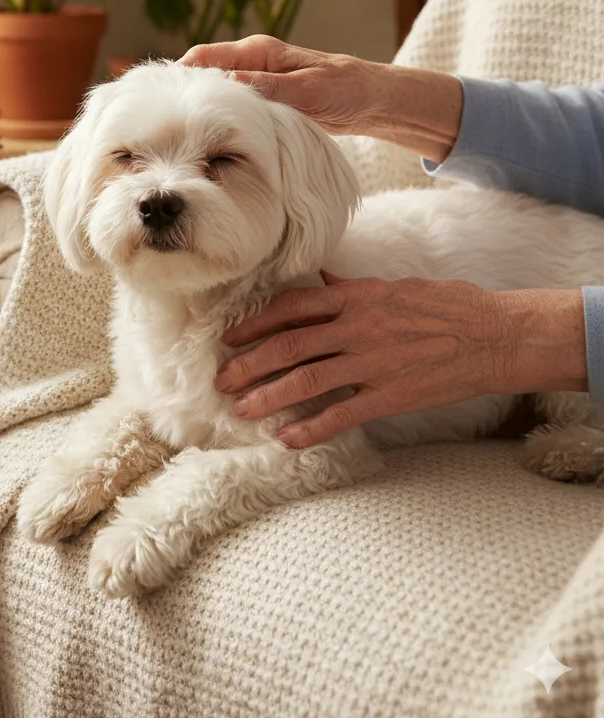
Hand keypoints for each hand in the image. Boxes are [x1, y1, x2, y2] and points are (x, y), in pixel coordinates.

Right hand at [180, 35, 463, 162]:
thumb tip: (228, 88)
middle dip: (178, 95)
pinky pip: (226, 106)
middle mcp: (250, 62)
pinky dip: (212, 119)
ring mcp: (253, 80)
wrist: (371, 100)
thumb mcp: (307, 92)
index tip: (157, 99)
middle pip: (200, 74)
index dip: (177, 77)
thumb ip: (267, 89)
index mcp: (257, 52)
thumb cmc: (344, 90)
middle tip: (156, 121)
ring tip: (172, 132)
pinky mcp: (259, 99)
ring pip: (211, 93)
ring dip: (195, 110)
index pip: (203, 58)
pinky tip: (201, 137)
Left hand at [214, 274, 586, 447]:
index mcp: (357, 296)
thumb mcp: (394, 286)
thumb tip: (323, 278)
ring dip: (268, 396)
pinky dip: (311, 428)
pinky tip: (286, 439)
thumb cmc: (447, 305)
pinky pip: (341, 414)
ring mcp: (373, 362)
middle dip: (249, 363)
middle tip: (221, 380)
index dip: (256, 323)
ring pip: (306, 380)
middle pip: (289, 345)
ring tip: (240, 409)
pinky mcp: (391, 395)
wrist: (496, 336)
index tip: (230, 337)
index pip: (293, 307)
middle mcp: (358, 326)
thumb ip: (353, 288)